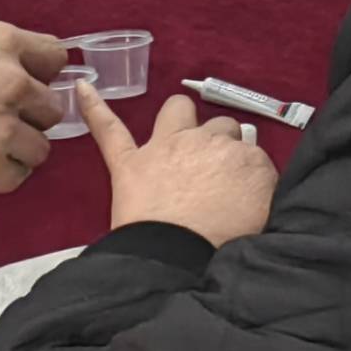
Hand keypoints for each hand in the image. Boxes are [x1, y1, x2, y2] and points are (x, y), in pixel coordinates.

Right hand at [0, 20, 73, 198]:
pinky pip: (16, 178)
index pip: (54, 57)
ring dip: (17, 151)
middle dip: (29, 118)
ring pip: (40, 147)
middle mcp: (14, 81)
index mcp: (1, 42)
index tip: (27, 88)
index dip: (41, 75)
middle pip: (51, 107)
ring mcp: (6, 128)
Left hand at [88, 86, 278, 244]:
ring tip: (180, 134)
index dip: (245, 172)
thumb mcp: (269, 219)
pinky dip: (94, 108)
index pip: (250, 154)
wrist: (179, 261)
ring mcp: (166, 147)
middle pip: (220, 128)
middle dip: (220, 144)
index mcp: (246, 159)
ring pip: (178, 110)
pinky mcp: (129, 162)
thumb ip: (266, 192)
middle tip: (215, 176)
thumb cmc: (226, 246)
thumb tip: (260, 184)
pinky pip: (109, 128)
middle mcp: (209, 141)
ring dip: (181, 118)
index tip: (240, 192)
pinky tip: (81, 89)